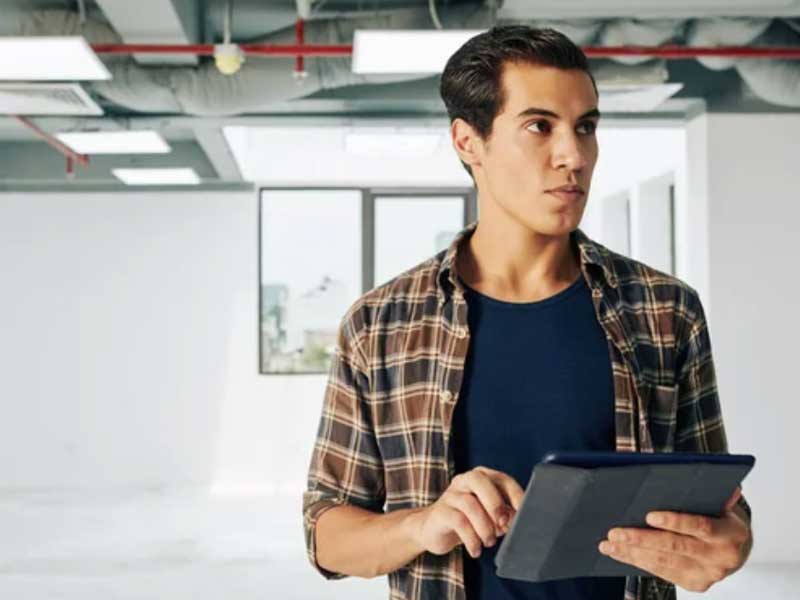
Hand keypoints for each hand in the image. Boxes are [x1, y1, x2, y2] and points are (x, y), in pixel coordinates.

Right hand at [410, 466, 524, 558]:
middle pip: (480, 480)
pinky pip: (458, 521)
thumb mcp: (489, 516)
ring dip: (484, 527)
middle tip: (503, 524)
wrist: (433, 529)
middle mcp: (464, 480)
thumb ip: (504, 514)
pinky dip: (471, 538)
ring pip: (469, 503)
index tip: (524, 513)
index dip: (515, 494)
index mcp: (481, 477)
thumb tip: (518, 520)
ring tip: (489, 542)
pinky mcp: (440, 512)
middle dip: (495, 503)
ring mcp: (450, 495)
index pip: (501, 478)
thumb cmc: (467, 520)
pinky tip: (476, 550)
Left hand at [598, 486, 751, 592]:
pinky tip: (620, 553)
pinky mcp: (695, 584)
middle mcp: (722, 557)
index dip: (675, 521)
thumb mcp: (722, 502)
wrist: (737, 550)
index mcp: (731, 532)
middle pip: (676, 546)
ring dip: (633, 552)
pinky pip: (662, 572)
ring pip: (665, 562)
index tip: (649, 516)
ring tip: (610, 543)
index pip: (701, 526)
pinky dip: (638, 561)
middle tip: (617, 532)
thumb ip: (710, 490)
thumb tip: (697, 471)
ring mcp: (708, 573)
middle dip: (642, 539)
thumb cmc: (722, 519)